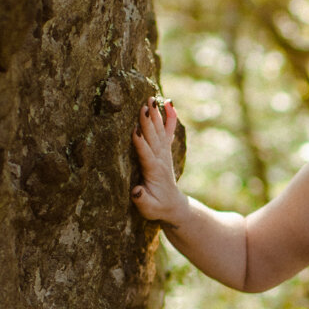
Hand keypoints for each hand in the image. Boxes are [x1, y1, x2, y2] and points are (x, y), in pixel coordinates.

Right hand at [131, 98, 184, 222]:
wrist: (173, 205)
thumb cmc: (157, 208)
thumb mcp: (148, 209)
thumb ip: (142, 200)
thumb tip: (136, 191)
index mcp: (154, 172)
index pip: (146, 155)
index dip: (140, 143)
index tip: (135, 130)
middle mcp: (160, 159)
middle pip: (153, 138)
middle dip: (148, 122)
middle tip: (144, 106)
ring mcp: (164, 153)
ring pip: (159, 131)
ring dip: (155, 115)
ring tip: (151, 99)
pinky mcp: (165, 150)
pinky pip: (169, 131)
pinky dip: (170, 117)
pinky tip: (169, 103)